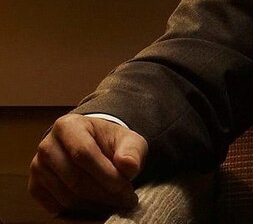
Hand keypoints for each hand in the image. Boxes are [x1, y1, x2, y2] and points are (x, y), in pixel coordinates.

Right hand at [28, 113, 146, 215]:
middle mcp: (47, 145)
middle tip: (125, 200)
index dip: (106, 174)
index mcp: (68, 126)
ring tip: (115, 202)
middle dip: (104, 193)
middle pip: (74, 178)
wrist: (93, 147)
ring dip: (94, 204)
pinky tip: (97, 204)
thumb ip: (132, 151)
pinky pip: (56, 206)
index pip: (83, 153)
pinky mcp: (35, 186)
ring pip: (66, 195)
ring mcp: (37, 167)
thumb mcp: (128, 140)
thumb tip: (129, 166)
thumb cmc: (111, 143)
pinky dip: (78, 211)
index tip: (126, 189)